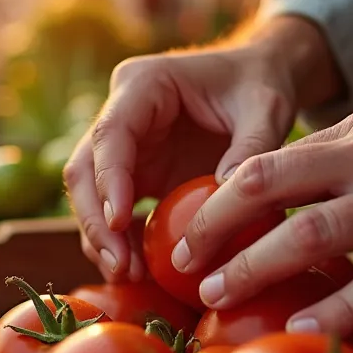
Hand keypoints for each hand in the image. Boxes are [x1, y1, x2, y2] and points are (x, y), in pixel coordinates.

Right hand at [64, 17, 341, 281]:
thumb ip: (251, 149)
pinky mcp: (137, 173)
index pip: (111, 133)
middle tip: (120, 266)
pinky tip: (138, 272)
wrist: (260, 76)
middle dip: (97, 220)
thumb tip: (225, 200)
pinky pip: (115, 210)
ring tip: (126, 276)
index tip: (121, 221)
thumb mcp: (267, 109)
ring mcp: (125, 146)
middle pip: (86, 168)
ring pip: (90, 193)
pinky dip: (121, 241)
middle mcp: (122, 112)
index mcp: (143, 84)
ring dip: (101, 237)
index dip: (110, 178)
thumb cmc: (261, 84)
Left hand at [171, 74, 352, 336]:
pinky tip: (305, 329)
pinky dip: (338, 309)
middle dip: (216, 226)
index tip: (185, 229)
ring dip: (256, 267)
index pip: (270, 160)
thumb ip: (350, 162)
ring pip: (314, 234)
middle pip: (272, 185)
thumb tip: (289, 202)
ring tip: (218, 296)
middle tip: (180, 262)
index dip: (219, 197)